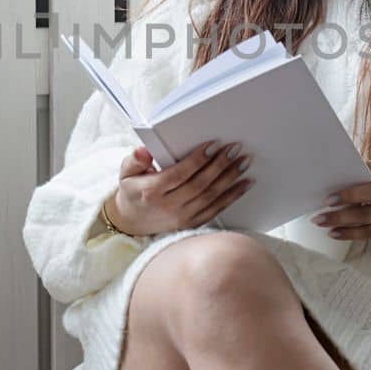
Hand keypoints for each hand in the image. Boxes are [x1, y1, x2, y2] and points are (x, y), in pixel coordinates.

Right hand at [109, 141, 253, 236]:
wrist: (130, 221)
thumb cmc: (132, 191)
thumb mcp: (125, 173)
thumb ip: (134, 160)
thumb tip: (143, 151)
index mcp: (151, 192)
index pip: (178, 174)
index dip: (197, 160)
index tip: (213, 144)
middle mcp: (168, 207)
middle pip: (199, 185)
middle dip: (220, 165)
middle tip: (235, 148)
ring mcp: (182, 218)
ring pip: (211, 197)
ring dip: (230, 178)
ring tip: (244, 162)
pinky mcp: (192, 224)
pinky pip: (216, 209)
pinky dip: (233, 196)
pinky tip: (245, 184)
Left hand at [313, 159, 370, 240]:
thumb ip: (367, 170)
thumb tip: (341, 165)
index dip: (351, 193)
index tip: (330, 197)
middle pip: (368, 203)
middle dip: (343, 208)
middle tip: (321, 211)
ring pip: (366, 220)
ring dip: (342, 221)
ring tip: (321, 222)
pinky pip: (369, 233)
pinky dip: (350, 234)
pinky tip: (334, 233)